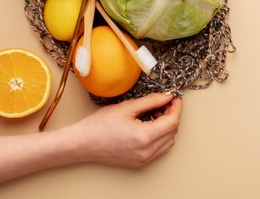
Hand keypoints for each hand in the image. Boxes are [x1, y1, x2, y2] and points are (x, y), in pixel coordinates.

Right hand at [66, 93, 182, 166]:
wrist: (82, 143)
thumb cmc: (99, 125)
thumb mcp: (127, 107)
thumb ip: (151, 101)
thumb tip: (167, 97)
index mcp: (144, 137)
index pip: (172, 121)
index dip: (176, 107)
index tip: (175, 98)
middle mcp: (146, 151)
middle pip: (172, 132)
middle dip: (171, 115)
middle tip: (163, 103)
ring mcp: (144, 159)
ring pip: (168, 141)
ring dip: (167, 127)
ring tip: (153, 114)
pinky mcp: (140, 162)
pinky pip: (159, 149)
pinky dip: (160, 137)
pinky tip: (149, 125)